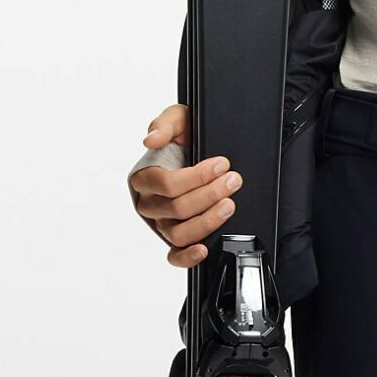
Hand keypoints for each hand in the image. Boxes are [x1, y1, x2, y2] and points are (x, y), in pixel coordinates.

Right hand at [127, 103, 243, 265]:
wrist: (200, 152)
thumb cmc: (184, 139)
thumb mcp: (178, 120)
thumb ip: (164, 124)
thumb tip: (151, 139)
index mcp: (144, 178)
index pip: (166, 184)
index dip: (197, 177)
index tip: (221, 165)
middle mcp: (149, 204)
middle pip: (176, 208)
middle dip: (210, 194)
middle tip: (233, 181)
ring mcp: (161, 223)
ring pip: (178, 233)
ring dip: (207, 220)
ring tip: (229, 205)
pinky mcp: (173, 239)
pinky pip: (174, 255)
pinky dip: (187, 256)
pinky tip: (204, 249)